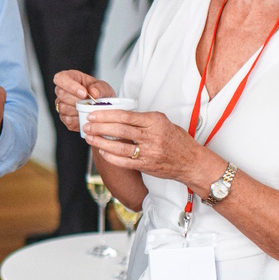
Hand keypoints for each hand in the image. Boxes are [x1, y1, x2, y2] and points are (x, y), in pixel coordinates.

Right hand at [52, 70, 113, 133]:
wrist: (103, 107)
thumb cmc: (100, 93)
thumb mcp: (103, 87)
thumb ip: (99, 88)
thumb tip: (93, 93)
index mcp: (69, 78)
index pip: (61, 78)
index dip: (70, 85)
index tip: (84, 93)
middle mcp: (62, 91)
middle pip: (61, 94)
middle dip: (77, 100)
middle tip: (90, 103)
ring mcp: (61, 105)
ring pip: (63, 108)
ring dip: (78, 109)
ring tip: (89, 108)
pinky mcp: (64, 118)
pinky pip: (68, 120)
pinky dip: (79, 119)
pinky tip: (86, 115)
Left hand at [86, 109, 225, 189]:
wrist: (192, 162)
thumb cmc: (177, 140)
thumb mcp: (163, 122)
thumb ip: (143, 120)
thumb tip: (117, 116)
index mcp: (155, 121)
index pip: (125, 116)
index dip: (106, 115)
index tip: (94, 114)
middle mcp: (152, 136)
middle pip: (120, 130)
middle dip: (100, 127)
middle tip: (87, 125)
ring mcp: (149, 152)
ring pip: (120, 147)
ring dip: (101, 142)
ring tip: (89, 138)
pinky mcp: (147, 166)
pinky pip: (125, 161)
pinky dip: (111, 157)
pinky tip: (102, 152)